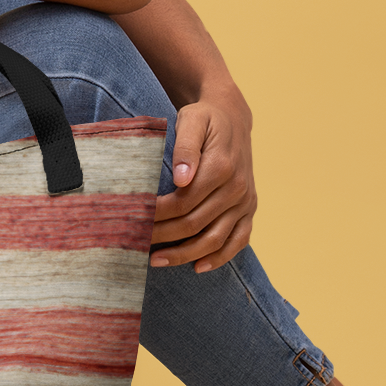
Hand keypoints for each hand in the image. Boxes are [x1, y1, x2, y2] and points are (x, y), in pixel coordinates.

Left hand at [149, 96, 256, 273]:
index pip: (183, 201)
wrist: (233, 117)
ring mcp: (246, 201)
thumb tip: (181, 178)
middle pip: (195, 223)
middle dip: (163, 236)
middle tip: (136, 243)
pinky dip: (221, 257)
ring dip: (185, 254)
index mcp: (221, 167)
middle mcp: (237, 188)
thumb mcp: (192, 120)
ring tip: (156, 261)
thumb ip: (186, 147)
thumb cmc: (205, 118)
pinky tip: (198, 267)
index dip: (157, 214)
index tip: (134, 220)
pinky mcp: (250, 208)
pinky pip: (239, 240)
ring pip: (215, 238)